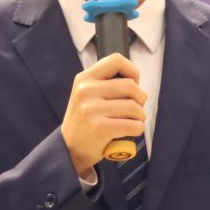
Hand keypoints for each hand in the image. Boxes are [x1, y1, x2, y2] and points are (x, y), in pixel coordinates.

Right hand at [61, 53, 146, 176]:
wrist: (69, 149)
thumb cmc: (85, 120)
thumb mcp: (86, 94)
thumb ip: (106, 83)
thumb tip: (136, 79)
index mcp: (84, 78)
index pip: (115, 60)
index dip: (132, 70)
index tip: (133, 83)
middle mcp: (86, 91)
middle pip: (131, 86)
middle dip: (140, 98)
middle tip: (135, 108)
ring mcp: (92, 109)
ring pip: (134, 107)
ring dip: (140, 116)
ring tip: (132, 121)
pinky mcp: (100, 128)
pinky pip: (134, 125)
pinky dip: (138, 129)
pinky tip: (130, 131)